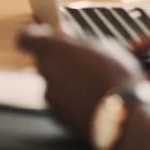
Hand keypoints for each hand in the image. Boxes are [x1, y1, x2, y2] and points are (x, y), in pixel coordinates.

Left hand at [18, 25, 141, 136]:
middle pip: (43, 61)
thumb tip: (62, 33)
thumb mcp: (102, 44)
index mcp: (52, 48)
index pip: (26, 38)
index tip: (46, 38)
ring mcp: (49, 95)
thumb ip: (75, 38)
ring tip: (94, 84)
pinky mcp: (57, 116)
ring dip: (67, 82)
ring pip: (53, 82)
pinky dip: (72, 100)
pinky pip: (61, 102)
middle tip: (83, 63)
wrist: (123, 117)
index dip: (35, 38)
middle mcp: (44, 71)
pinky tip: (93, 100)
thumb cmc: (115, 77)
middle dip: (59, 61)